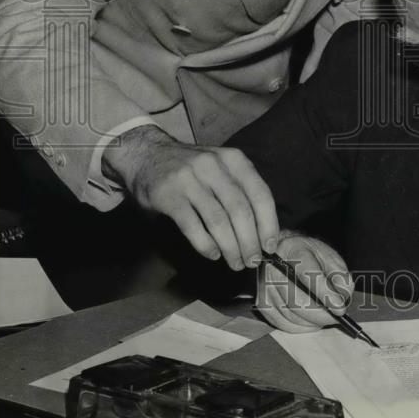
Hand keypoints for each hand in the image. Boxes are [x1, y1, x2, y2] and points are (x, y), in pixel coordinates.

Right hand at [102, 125, 278, 268]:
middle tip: (252, 262)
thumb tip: (262, 231)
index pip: (260, 193)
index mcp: (233, 159)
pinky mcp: (168, 195)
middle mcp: (214, 166)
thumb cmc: (192, 168)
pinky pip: (192, 226)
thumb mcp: (220, 167)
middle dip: (250, 241)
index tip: (271, 246)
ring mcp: (189, 179)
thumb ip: (240, 189)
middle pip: (240, 210)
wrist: (147, 154)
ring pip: (218, 220)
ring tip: (236, 263)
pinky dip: (205, 244)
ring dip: (231, 247)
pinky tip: (213, 255)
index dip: (268, 223)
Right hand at [255, 231, 353, 332]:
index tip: (340, 307)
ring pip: (292, 316)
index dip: (326, 294)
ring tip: (325, 315)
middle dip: (322, 314)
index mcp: (293, 250)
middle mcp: (274, 269)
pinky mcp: (262, 304)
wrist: (281, 252)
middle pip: (298, 301)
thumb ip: (339, 273)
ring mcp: (265, 287)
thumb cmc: (307, 254)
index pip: (309, 275)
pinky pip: (284, 325)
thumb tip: (344, 295)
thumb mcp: (327, 255)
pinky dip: (302, 327)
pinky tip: (311, 319)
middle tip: (337, 316)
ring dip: (313, 321)